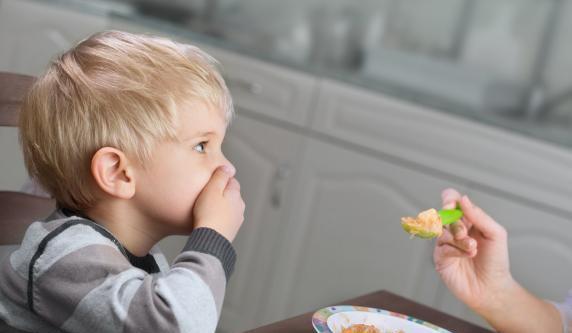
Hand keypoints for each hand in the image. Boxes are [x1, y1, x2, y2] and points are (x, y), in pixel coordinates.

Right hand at [193, 165, 244, 241]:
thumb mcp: (212, 189)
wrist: (210, 239)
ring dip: (220, 207)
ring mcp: (237, 219)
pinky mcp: (231, 230)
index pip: (231, 181)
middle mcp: (240, 206)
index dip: (220, 180)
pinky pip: (225, 220)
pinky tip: (209, 221)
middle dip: (221, 194)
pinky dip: (219, 218)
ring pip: (229, 208)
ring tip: (206, 210)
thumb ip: (220, 176)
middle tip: (206, 196)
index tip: (211, 182)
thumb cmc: (209, 214)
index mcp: (236, 194)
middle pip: (230, 195)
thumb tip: (227, 167)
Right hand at [433, 188, 514, 312]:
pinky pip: (441, 247)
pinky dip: (455, 250)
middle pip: (443, 215)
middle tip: (465, 233)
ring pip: (442, 231)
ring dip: (459, 239)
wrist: (492, 287)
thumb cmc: (496, 261)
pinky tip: (468, 255)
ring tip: (473, 248)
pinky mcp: (440, 258)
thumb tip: (463, 199)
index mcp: (467, 220)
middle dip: (455, 223)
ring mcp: (445, 243)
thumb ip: (479, 215)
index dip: (449, 199)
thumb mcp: (495, 233)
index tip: (451, 203)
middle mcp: (454, 230)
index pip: (452, 201)